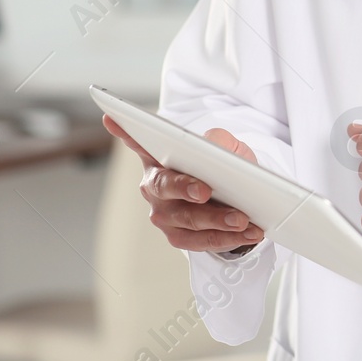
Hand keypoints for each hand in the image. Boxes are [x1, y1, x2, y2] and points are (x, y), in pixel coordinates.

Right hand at [103, 115, 265, 252]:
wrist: (234, 195)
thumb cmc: (222, 164)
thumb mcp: (225, 145)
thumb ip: (218, 140)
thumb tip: (213, 145)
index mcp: (159, 156)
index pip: (137, 139)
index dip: (123, 130)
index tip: (115, 118)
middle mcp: (154, 186)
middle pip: (164, 186)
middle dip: (185, 188)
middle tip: (205, 191)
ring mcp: (164, 214)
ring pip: (187, 219)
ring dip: (217, 220)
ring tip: (242, 219)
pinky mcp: (178, 236)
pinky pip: (200, 241)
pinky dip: (226, 239)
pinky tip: (247, 233)